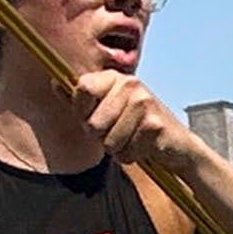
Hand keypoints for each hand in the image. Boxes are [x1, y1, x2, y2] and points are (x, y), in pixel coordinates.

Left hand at [69, 68, 192, 172]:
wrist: (177, 145)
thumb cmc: (135, 127)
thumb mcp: (106, 109)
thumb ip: (80, 98)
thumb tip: (55, 83)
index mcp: (115, 77)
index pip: (82, 88)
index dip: (82, 111)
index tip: (94, 116)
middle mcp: (130, 84)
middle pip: (92, 122)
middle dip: (101, 136)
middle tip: (118, 132)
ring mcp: (144, 102)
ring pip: (108, 141)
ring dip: (117, 148)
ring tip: (131, 139)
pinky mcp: (154, 125)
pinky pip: (125, 152)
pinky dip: (131, 156)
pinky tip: (143, 147)